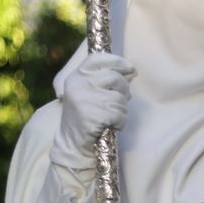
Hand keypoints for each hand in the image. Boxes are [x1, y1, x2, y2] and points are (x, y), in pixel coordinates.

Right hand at [52, 53, 136, 175]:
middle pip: (114, 78)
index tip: (130, 69)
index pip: (98, 59)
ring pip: (120, 98)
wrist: (73, 143)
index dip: (117, 62)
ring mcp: (85, 100)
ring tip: (113, 117)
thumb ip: (105, 81)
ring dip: (123, 110)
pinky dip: (121, 122)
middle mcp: (79, 85)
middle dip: (124, 90)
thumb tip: (131, 72)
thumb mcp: (88, 93)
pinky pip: (120, 114)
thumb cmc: (86, 117)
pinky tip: (113, 125)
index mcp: (76, 77)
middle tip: (121, 101)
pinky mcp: (93, 115)